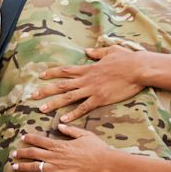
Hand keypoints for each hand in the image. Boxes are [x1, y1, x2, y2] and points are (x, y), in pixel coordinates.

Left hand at [11, 124, 116, 171]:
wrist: (104, 165)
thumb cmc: (97, 149)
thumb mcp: (85, 135)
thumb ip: (71, 130)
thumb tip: (60, 125)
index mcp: (60, 145)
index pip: (40, 140)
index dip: (29, 138)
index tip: (23, 138)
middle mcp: (54, 156)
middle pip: (33, 153)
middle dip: (21, 153)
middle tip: (13, 153)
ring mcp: (56, 169)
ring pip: (34, 167)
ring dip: (22, 166)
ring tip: (14, 166)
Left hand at [32, 44, 146, 122]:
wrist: (137, 68)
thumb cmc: (128, 59)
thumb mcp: (111, 51)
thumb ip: (97, 53)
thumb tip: (87, 52)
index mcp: (88, 68)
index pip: (65, 71)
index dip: (52, 73)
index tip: (41, 76)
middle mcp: (86, 79)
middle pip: (62, 85)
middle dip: (46, 90)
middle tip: (33, 96)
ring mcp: (92, 89)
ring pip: (68, 97)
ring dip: (54, 103)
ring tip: (42, 109)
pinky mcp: (100, 98)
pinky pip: (83, 108)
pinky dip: (73, 114)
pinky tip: (63, 120)